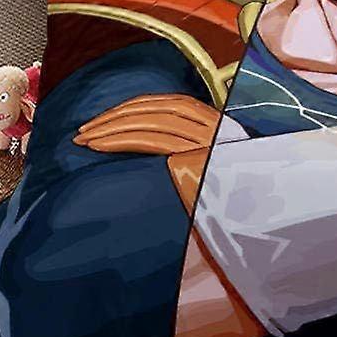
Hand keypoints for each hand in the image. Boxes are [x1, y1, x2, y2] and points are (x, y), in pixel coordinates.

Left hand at [74, 94, 218, 212]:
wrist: (253, 232)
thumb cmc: (230, 212)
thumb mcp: (212, 175)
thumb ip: (192, 156)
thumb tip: (155, 149)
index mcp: (223, 127)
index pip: (175, 104)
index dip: (138, 107)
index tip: (108, 118)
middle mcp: (218, 128)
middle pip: (160, 108)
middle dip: (118, 115)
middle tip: (85, 130)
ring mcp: (210, 141)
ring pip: (153, 121)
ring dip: (112, 126)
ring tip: (84, 139)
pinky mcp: (199, 158)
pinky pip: (152, 141)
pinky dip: (121, 139)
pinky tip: (99, 146)